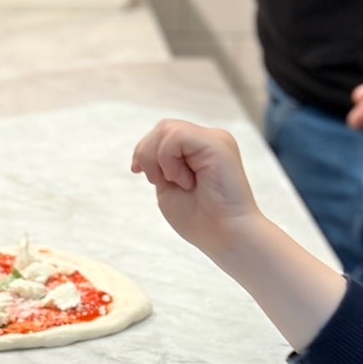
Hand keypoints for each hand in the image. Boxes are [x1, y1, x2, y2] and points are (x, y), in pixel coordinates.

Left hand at [131, 119, 261, 260]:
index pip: (164, 133)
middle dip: (147, 155)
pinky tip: (186, 181)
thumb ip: (160, 162)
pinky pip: (176, 136)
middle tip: (161, 182)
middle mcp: (210, 139)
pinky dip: (169, 160)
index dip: (144, 150)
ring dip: (158, 160)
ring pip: (167, 129)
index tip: (137, 171)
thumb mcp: (169, 185)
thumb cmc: (199, 219)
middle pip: (163, 127)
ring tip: (178, 183)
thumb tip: (145, 148)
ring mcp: (215, 139)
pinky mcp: (217, 143)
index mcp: (200, 149)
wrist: (225, 235)